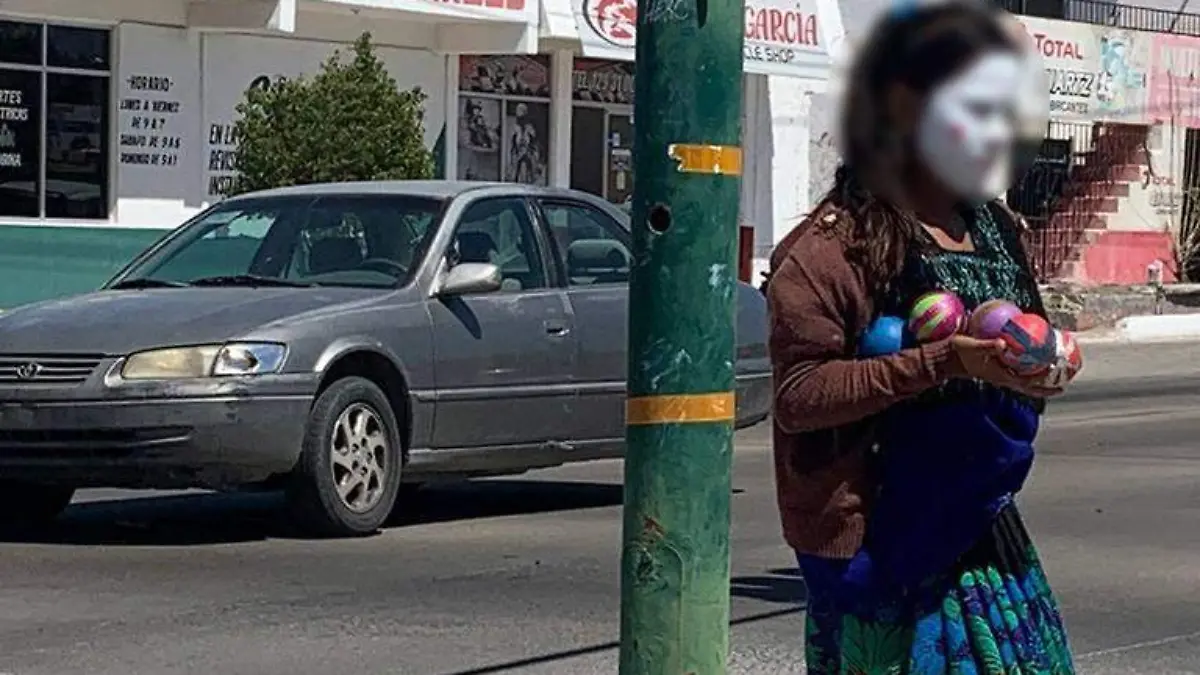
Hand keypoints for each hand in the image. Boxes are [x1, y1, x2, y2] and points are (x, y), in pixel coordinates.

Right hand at [947, 335, 1063, 398]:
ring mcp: (1001, 374)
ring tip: (1054, 375)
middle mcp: (1003, 377)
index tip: (1056, 373)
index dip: (1042, 380)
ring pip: (1025, 380)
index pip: (1027, 381)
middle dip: (1046, 387)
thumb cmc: (960, 352)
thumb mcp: (973, 347)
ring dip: (1039, 380)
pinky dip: (1029, 370)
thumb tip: (1002, 343)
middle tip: (1063, 384)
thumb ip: (988, 346)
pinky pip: (1018, 372)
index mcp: (1000, 375)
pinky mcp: (998, 369)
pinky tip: (1034, 362)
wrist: (948, 358)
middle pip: (1029, 387)